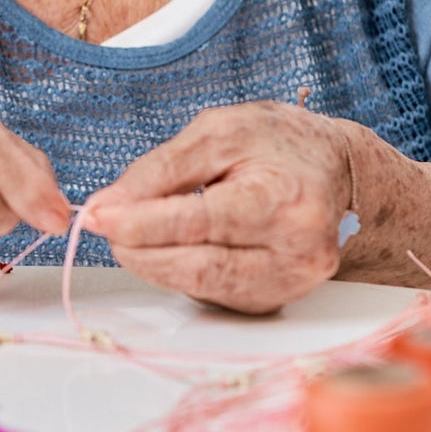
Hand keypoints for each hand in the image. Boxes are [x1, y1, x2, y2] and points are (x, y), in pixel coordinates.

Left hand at [84, 101, 355, 314]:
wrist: (333, 168)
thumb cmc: (277, 142)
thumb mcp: (218, 132)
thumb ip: (161, 169)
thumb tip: (108, 206)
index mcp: (286, 201)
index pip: (202, 222)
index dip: (142, 223)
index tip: (97, 216)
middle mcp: (298, 253)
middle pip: (200, 266)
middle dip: (139, 250)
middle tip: (103, 229)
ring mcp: (291, 283)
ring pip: (203, 287)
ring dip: (154, 265)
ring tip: (127, 235)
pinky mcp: (277, 299)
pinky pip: (215, 293)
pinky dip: (180, 273)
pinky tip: (165, 249)